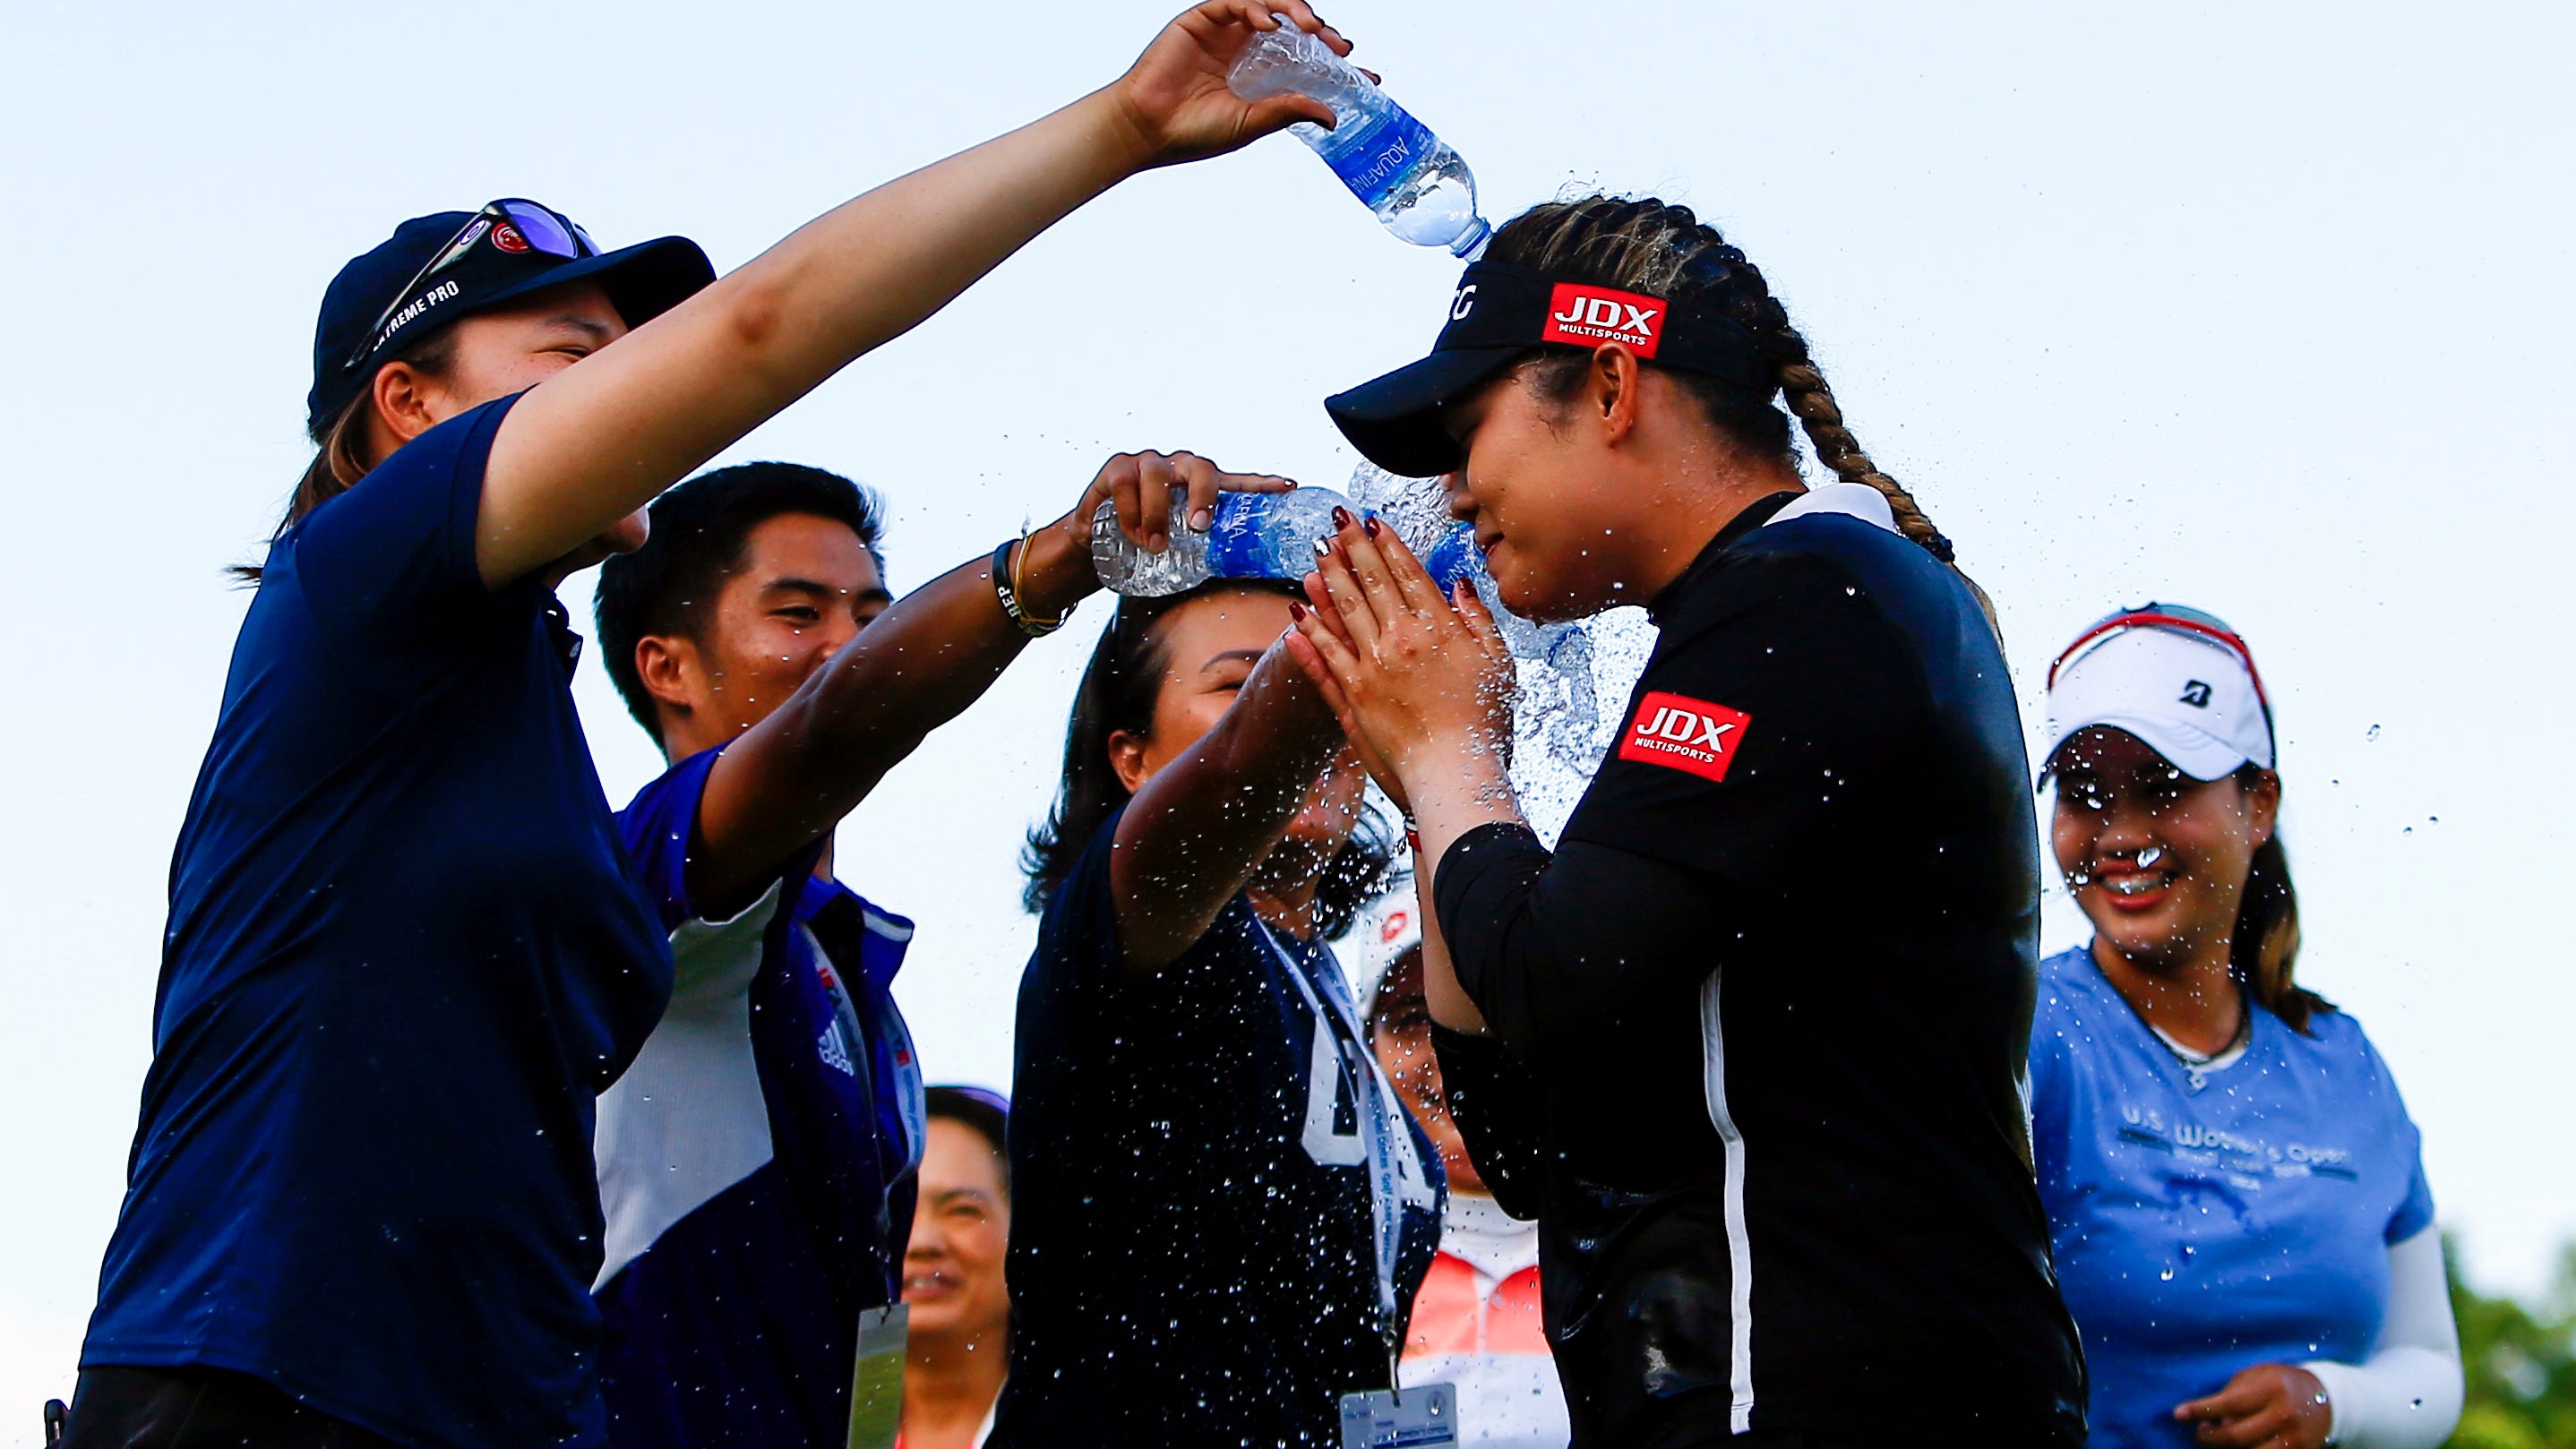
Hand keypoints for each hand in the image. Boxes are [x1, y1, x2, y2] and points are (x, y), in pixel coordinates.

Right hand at [1018, 451, 1295, 617]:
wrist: (1092, 545)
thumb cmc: (1143, 547)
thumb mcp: (1178, 552)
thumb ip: (1204, 554)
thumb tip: (1241, 579)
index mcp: (1199, 487)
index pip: (1236, 482)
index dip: (1261, 483)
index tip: (1288, 486)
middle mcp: (1178, 468)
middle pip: (1201, 467)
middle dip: (1204, 495)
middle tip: (1199, 527)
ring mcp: (1146, 464)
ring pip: (1158, 476)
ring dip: (1157, 514)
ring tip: (1155, 545)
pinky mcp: (1116, 469)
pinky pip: (1125, 485)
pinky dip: (1129, 514)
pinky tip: (1132, 535)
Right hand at [1103, 2, 1346, 168]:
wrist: (1148, 128)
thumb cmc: (1193, 132)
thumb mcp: (1252, 123)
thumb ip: (1288, 111)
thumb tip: (1332, 114)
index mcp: (1261, 75)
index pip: (1306, 60)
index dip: (1335, 63)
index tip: (1364, 75)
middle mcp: (1247, 48)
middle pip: (1294, 26)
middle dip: (1322, 32)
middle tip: (1339, 47)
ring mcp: (1227, 31)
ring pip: (1270, 4)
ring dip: (1295, 10)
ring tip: (1311, 28)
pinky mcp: (1203, 19)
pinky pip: (1236, 0)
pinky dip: (1256, 6)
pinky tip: (1268, 24)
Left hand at [1286, 514, 1514, 801]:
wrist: (1456, 773)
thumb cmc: (1486, 723)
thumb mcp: (1499, 663)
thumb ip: (1478, 620)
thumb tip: (1459, 584)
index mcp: (1437, 628)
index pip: (1406, 573)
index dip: (1386, 544)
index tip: (1372, 521)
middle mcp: (1398, 640)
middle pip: (1370, 583)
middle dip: (1351, 547)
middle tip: (1336, 520)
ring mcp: (1370, 668)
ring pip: (1341, 612)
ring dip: (1326, 579)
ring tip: (1314, 552)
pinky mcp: (1351, 698)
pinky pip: (1323, 658)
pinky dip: (1307, 633)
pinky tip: (1295, 614)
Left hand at [2174, 1364, 2330, 1448]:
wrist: (2327, 1399)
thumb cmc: (2281, 1383)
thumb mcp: (2257, 1376)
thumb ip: (2233, 1395)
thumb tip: (2212, 1421)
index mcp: (2270, 1388)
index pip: (2228, 1403)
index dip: (2200, 1410)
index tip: (2178, 1414)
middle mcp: (2283, 1415)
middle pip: (2235, 1436)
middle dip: (2209, 1436)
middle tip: (2199, 1432)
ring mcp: (2293, 1438)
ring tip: (2216, 1439)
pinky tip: (2238, 1447)